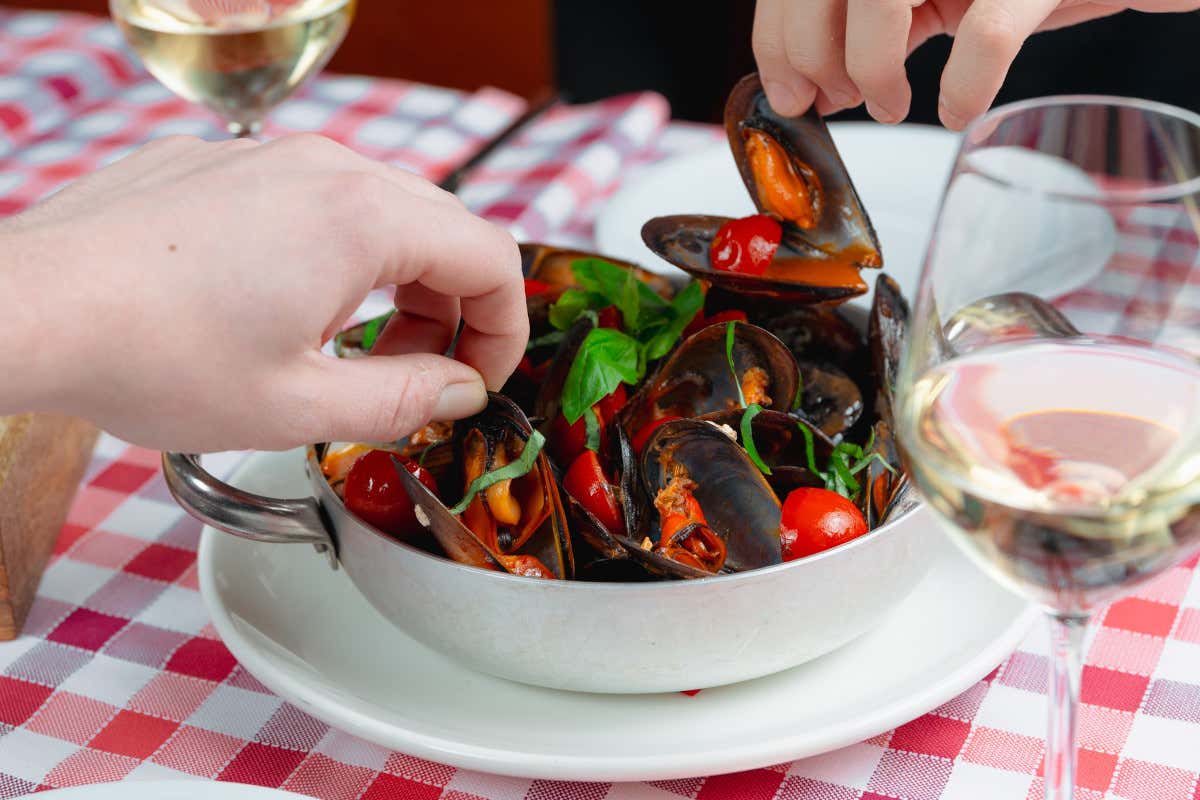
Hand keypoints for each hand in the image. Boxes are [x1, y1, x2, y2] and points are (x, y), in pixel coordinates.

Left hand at [0, 134, 526, 451]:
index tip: (482, 379)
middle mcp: (327, 168)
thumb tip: (461, 390)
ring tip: (348, 350)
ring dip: (397, 284)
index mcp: (363, 219)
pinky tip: (284, 310)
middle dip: (452, 310)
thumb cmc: (152, 355)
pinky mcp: (228, 165)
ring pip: (384, 212)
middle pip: (444, 229)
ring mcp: (272, 156)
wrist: (30, 308)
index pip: (492, 257)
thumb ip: (406, 400)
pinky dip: (338, 256)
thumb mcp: (299, 406)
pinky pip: (319, 200)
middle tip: (417, 376)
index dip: (507, 327)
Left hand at [751, 0, 1199, 128]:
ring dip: (868, 66)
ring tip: (888, 105)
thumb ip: (866, 26)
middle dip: (809, 53)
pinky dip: (964, 85)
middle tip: (833, 99)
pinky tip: (957, 109)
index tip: (789, 92)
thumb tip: (811, 85)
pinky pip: (986, 34)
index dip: (777, 38)